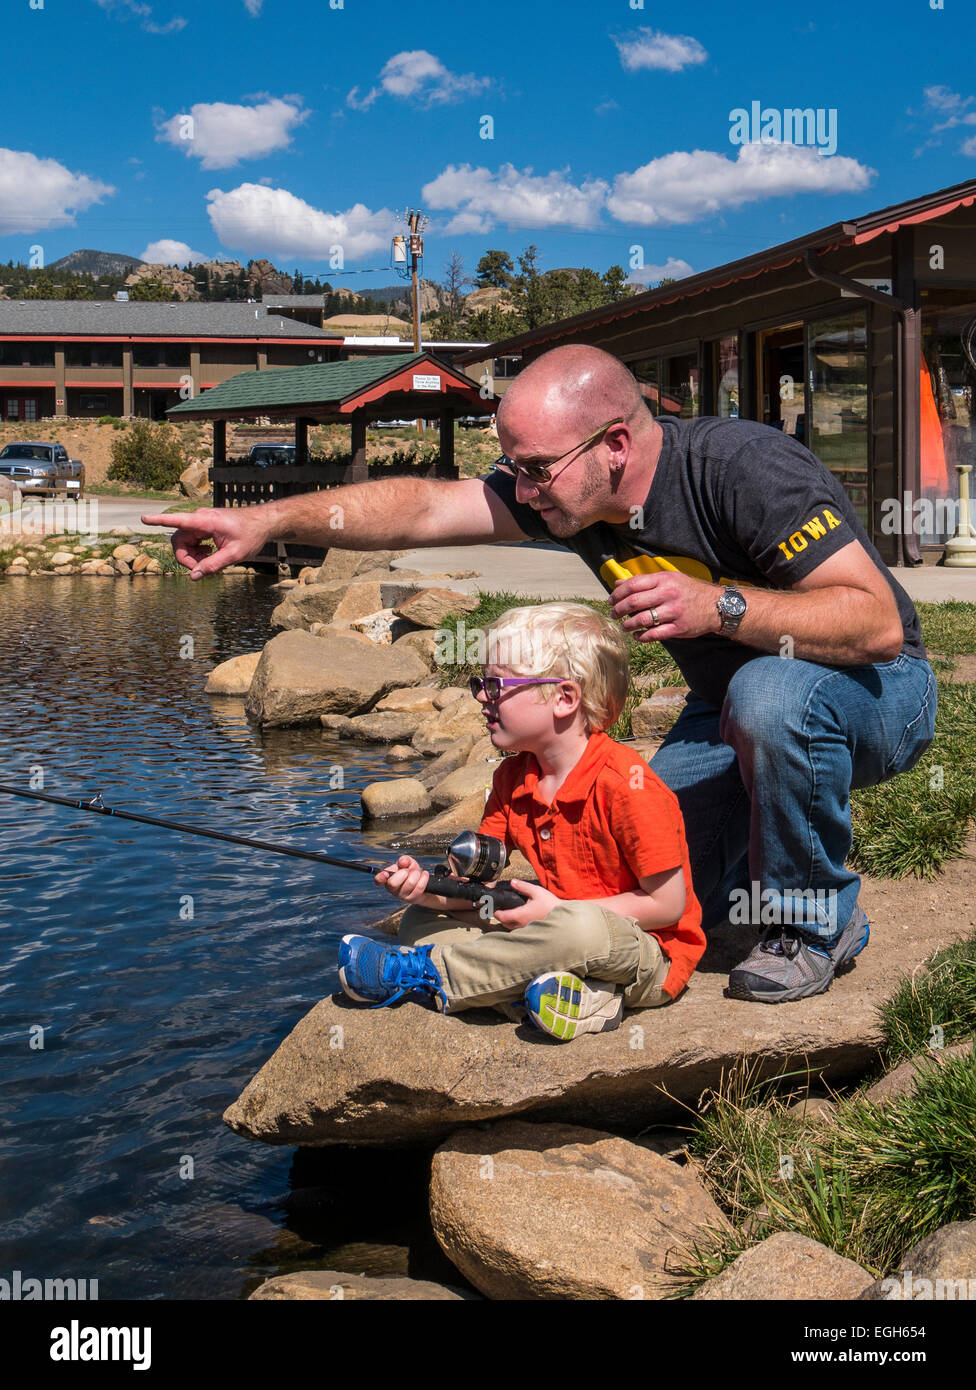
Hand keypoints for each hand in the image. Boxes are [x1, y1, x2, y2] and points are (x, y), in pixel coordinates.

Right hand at [139, 505, 274, 579]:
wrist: (262, 523)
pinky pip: (191, 541)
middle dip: (185, 557)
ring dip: (192, 555)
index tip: (144, 519)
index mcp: (205, 521)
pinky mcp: (203, 526)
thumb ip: (213, 565)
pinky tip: (210, 554)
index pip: (178, 520)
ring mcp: (200, 522)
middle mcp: (199, 519)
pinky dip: (197, 551)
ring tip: (210, 560)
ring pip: (184, 542)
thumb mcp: (234, 555)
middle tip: (201, 569)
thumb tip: (194, 576)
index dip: (159, 520)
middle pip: (178, 540)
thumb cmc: (251, 535)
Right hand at [374, 854, 432, 903]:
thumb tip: (403, 862)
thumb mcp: (408, 863)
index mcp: (387, 879)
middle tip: (407, 870)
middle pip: (393, 883)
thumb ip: (404, 860)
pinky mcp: (411, 899)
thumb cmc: (411, 872)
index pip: (378, 881)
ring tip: (417, 872)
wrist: (421, 883)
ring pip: (410, 883)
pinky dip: (424, 878)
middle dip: (403, 873)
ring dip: (416, 874)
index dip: (380, 878)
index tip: (385, 874)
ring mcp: (401, 896)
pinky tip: (425, 874)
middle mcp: (392, 889)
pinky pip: (419, 887)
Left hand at [491, 879, 559, 930]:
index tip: (493, 907)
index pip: (501, 916)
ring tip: (508, 912)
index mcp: (520, 915)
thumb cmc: (550, 905)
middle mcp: (521, 924)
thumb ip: (523, 887)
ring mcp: (526, 929)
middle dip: (500, 916)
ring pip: (511, 927)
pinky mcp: (531, 930)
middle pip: (504, 923)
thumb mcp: (537, 892)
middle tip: (499, 908)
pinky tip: (519, 917)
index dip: (495, 912)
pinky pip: (518, 929)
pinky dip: (515, 924)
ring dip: (507, 921)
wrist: (563, 918)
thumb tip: (512, 882)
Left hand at [610, 572, 722, 641]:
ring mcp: (673, 612)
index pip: (633, 585)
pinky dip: (642, 637)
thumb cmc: (689, 590)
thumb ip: (644, 581)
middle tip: (613, 614)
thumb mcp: (669, 579)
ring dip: (628, 625)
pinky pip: (654, 634)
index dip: (618, 594)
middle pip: (634, 602)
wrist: (717, 605)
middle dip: (619, 610)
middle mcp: (668, 594)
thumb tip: (618, 583)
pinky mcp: (679, 628)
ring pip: (642, 620)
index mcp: (664, 580)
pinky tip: (637, 636)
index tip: (611, 600)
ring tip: (624, 626)